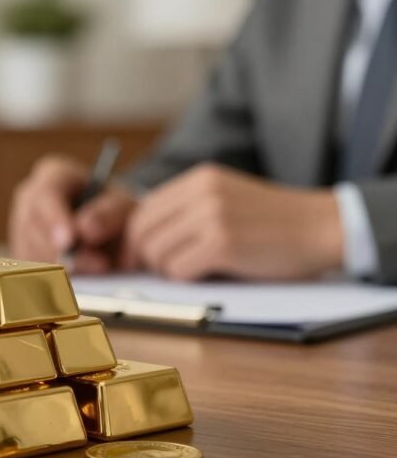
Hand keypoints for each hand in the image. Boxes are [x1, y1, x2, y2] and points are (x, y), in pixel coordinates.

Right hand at [9, 154, 136, 271]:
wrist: (111, 238)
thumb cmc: (115, 215)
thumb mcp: (123, 207)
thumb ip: (109, 213)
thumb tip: (85, 228)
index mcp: (53, 176)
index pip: (45, 194)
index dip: (54, 218)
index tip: (69, 241)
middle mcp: (30, 199)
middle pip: (32, 226)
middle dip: (60, 250)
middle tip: (95, 265)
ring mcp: (20, 228)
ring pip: (29, 251)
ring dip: (59, 266)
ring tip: (95, 270)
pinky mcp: (21, 254)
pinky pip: (26, 270)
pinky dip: (51, 277)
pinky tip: (76, 277)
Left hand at [122, 164, 342, 280]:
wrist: (323, 227)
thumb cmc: (273, 222)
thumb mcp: (226, 198)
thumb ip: (187, 210)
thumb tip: (140, 242)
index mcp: (199, 178)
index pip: (142, 210)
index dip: (135, 240)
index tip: (136, 260)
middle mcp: (201, 191)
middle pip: (142, 232)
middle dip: (145, 258)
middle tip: (163, 272)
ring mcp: (211, 216)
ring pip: (157, 253)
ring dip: (170, 270)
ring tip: (198, 269)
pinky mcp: (222, 243)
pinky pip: (179, 270)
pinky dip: (188, 279)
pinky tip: (211, 274)